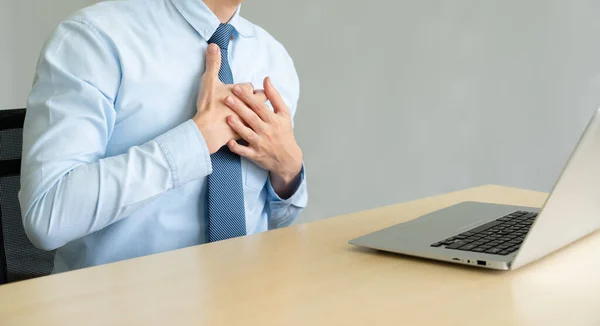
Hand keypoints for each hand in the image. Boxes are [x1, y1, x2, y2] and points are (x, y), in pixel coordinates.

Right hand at [192, 44, 266, 153]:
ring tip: (258, 116)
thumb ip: (213, 63)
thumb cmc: (209, 105)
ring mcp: (249, 121)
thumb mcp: (210, 81)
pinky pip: (253, 132)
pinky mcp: (246, 135)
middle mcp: (251, 106)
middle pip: (261, 101)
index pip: (251, 87)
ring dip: (259, 116)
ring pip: (260, 117)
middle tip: (258, 100)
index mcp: (245, 93)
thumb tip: (213, 45)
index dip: (248, 89)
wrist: (208, 130)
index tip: (247, 90)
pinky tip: (252, 133)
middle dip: (259, 99)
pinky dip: (252, 131)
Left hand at [224, 77, 302, 196]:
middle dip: (239, 108)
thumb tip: (266, 79)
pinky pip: (245, 152)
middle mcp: (267, 131)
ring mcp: (260, 144)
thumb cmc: (284, 133)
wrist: (288, 158)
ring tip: (228, 117)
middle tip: (227, 98)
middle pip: (252, 118)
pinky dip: (237, 148)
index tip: (237, 87)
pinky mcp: (255, 155)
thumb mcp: (284, 113)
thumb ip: (274, 96)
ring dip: (238, 126)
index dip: (248, 97)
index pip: (259, 106)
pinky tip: (229, 142)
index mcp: (273, 120)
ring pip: (247, 134)